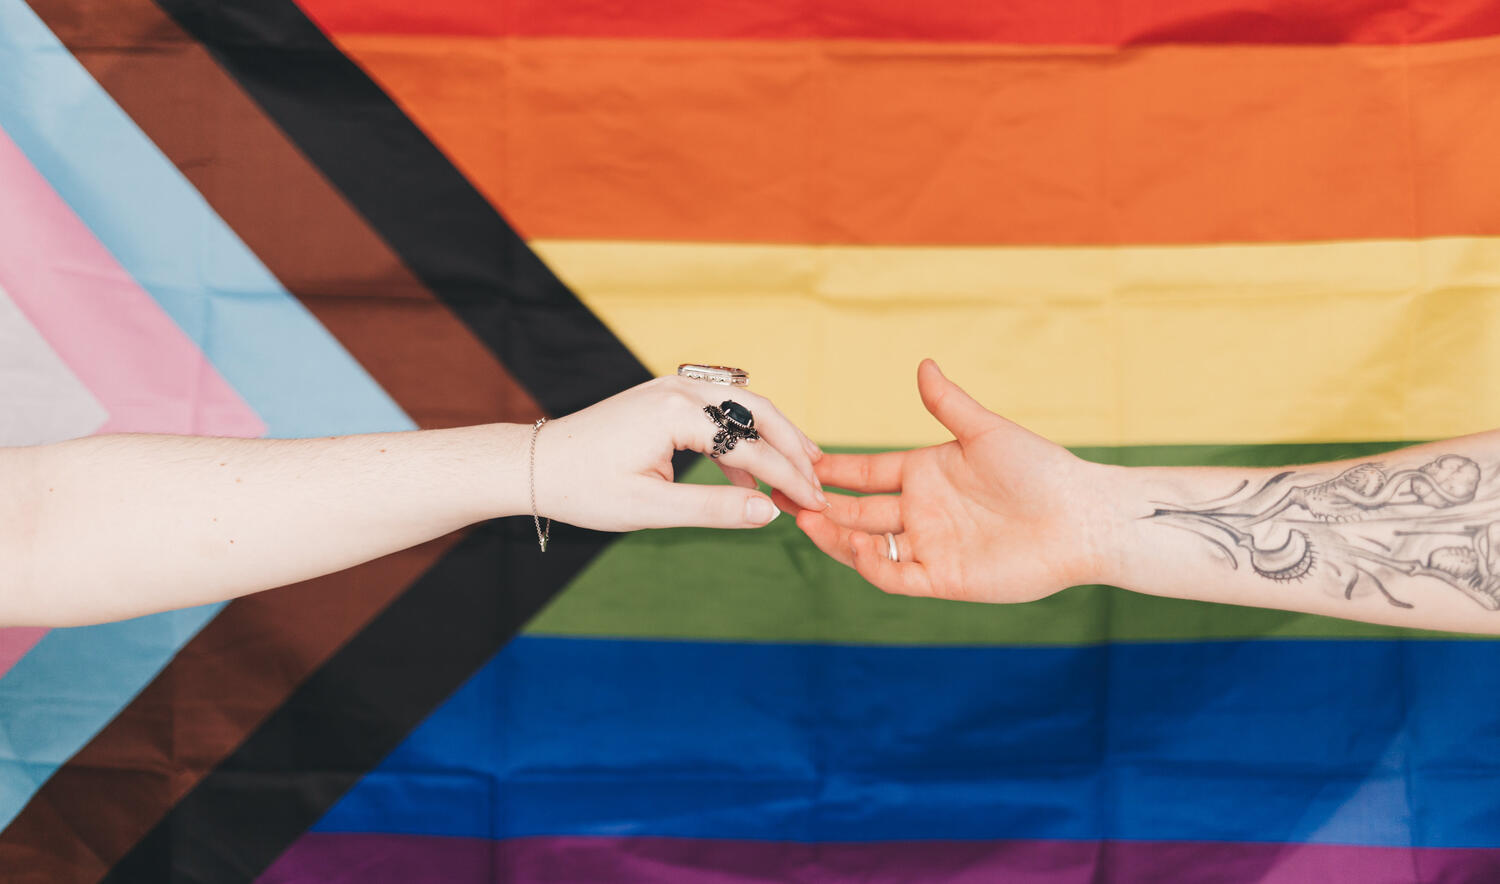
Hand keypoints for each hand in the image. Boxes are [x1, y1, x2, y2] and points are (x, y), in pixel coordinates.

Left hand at [537, 375, 827, 531]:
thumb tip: (769, 513)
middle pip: (758, 411)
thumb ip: (715, 509)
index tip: (816, 502)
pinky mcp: (665, 396)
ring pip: (743, 406)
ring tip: (800, 472)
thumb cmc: (585, 489)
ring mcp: (672, 387)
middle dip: (793, 446)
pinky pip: (720, 410)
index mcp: (675, 413)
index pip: (752, 445)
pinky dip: (742, 437)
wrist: (536, 465)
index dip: (789, 477)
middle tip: (820, 479)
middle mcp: (679, 388)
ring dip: (773, 438)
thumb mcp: (651, 509)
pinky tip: (750, 473)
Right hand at [781, 360, 1111, 601]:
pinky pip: (895, 576)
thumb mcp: (987, 432)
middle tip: (781, 495)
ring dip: (834, 536)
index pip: (864, 473)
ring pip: (866, 545)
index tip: (795, 460)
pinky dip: (871, 565)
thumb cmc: (1042, 470)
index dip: (830, 469)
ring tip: (805, 520)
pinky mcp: (943, 578)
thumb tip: (923, 365)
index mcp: (925, 474)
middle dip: (817, 504)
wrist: (1080, 518)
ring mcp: (930, 546)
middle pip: (856, 511)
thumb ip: (949, 405)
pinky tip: (854, 547)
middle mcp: (921, 512)